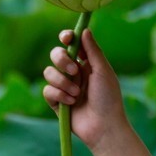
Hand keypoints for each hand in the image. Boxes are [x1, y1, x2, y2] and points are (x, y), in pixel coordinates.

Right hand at [42, 28, 129, 149]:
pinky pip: (47, 90)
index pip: (72, 44)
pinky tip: (71, 103)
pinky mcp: (56, 101)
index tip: (67, 38)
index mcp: (86, 63)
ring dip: (62, 82)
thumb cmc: (108, 98)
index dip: (66, 38)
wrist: (103, 126)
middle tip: (74, 70)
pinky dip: (59, 95)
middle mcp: (74, 72)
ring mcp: (64, 86)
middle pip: (56, 55)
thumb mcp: (103, 71)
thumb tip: (85, 30)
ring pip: (49, 72)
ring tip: (77, 94)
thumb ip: (93, 51)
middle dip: (62, 60)